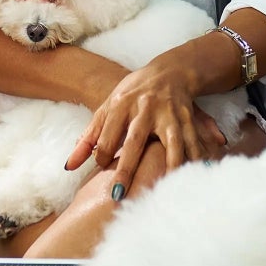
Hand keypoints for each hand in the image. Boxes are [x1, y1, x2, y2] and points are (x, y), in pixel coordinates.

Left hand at [65, 50, 209, 196]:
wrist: (169, 72)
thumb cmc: (132, 94)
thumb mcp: (107, 109)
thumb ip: (88, 139)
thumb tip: (68, 167)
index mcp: (121, 105)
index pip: (106, 136)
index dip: (101, 156)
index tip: (101, 170)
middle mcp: (145, 109)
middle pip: (134, 141)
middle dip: (126, 168)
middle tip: (118, 194)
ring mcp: (168, 113)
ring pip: (171, 142)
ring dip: (170, 165)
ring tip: (166, 190)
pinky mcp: (187, 118)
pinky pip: (193, 142)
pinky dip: (196, 159)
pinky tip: (196, 176)